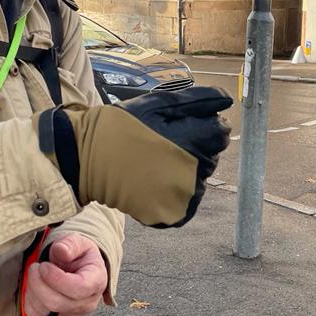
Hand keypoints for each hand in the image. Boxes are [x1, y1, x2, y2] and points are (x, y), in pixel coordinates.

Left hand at [23, 233, 107, 315]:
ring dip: (33, 291)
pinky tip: (34, 289)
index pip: (77, 289)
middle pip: (56, 303)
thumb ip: (70, 244)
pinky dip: (30, 303)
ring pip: (45, 312)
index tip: (44, 265)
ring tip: (35, 275)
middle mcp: (88, 304)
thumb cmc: (78, 255)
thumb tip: (61, 250)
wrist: (78, 268)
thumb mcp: (78, 242)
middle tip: (35, 267)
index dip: (55, 278)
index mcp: (97, 281)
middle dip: (38, 283)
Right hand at [34, 86, 232, 227]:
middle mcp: (193, 174)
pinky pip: (186, 201)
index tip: (182, 124)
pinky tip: (155, 178)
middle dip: (195, 146)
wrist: (87, 158)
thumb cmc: (124, 126)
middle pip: (212, 157)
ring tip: (156, 160)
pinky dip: (176, 191)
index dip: (205, 124)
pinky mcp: (172, 216)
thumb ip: (198, 100)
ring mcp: (182, 199)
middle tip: (163, 142)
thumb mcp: (159, 103)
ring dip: (186, 169)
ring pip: (200, 179)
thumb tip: (227, 100)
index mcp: (193, 143)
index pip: (221, 133)